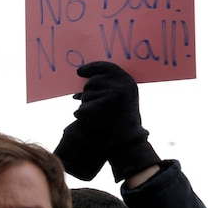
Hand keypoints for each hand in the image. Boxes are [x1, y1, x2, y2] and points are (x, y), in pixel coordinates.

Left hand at [53, 61, 158, 181]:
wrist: (126, 141)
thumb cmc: (120, 119)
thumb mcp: (119, 97)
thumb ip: (106, 85)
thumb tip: (81, 75)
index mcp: (127, 81)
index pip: (106, 67)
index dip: (91, 67)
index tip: (79, 71)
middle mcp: (121, 86)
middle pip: (92, 82)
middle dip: (87, 92)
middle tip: (92, 103)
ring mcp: (111, 96)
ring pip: (86, 95)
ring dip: (85, 104)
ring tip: (97, 115)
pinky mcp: (100, 108)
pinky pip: (82, 108)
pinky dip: (80, 114)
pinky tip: (87, 120)